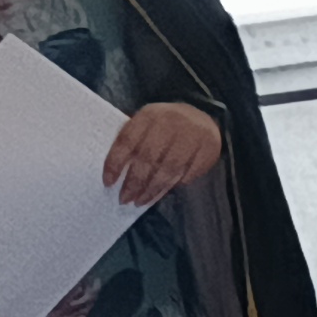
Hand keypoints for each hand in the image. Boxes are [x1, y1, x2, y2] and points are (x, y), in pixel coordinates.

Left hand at [104, 101, 223, 207]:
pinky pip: (188, 173)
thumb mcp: (146, 124)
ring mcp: (192, 134)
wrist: (201, 114)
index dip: (115, 163)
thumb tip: (113, 175)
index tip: (108, 183)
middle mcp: (170, 122)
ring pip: (168, 169)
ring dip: (152, 189)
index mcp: (149, 115)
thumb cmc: (164, 125)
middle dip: (134, 182)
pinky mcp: (208, 147)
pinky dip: (175, 185)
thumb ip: (132, 143)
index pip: (127, 141)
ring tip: (140, 202)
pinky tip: (163, 192)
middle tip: (125, 199)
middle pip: (148, 158)